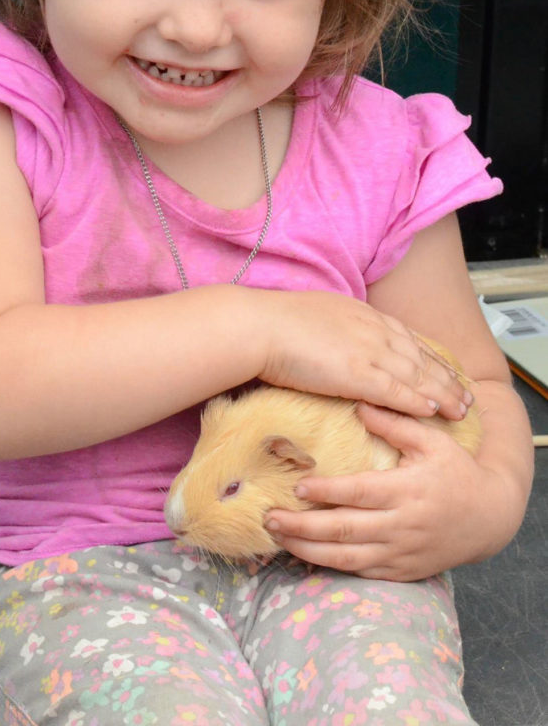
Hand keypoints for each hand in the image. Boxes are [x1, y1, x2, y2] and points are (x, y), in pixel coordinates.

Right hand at [257, 290, 471, 420]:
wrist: (259, 326)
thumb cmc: (274, 322)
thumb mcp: (314, 315)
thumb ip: (333, 327)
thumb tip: (334, 338)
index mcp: (362, 314)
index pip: (407, 338)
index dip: (429, 356)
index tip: (444, 369)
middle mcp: (372, 329)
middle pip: (420, 357)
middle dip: (446, 377)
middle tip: (466, 396)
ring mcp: (367, 351)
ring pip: (417, 375)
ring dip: (442, 393)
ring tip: (460, 410)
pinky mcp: (357, 373)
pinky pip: (397, 391)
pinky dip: (417, 401)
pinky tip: (433, 412)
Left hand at [264, 403, 521, 580]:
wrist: (489, 518)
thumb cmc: (457, 473)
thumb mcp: (432, 442)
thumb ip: (396, 424)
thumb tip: (359, 405)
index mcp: (406, 491)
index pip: (359, 494)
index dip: (328, 492)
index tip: (299, 487)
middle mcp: (400, 526)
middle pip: (344, 530)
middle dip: (303, 526)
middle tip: (270, 517)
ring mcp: (400, 553)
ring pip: (346, 557)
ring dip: (308, 550)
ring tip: (277, 538)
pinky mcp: (400, 571)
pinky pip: (360, 572)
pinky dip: (331, 567)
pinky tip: (305, 556)